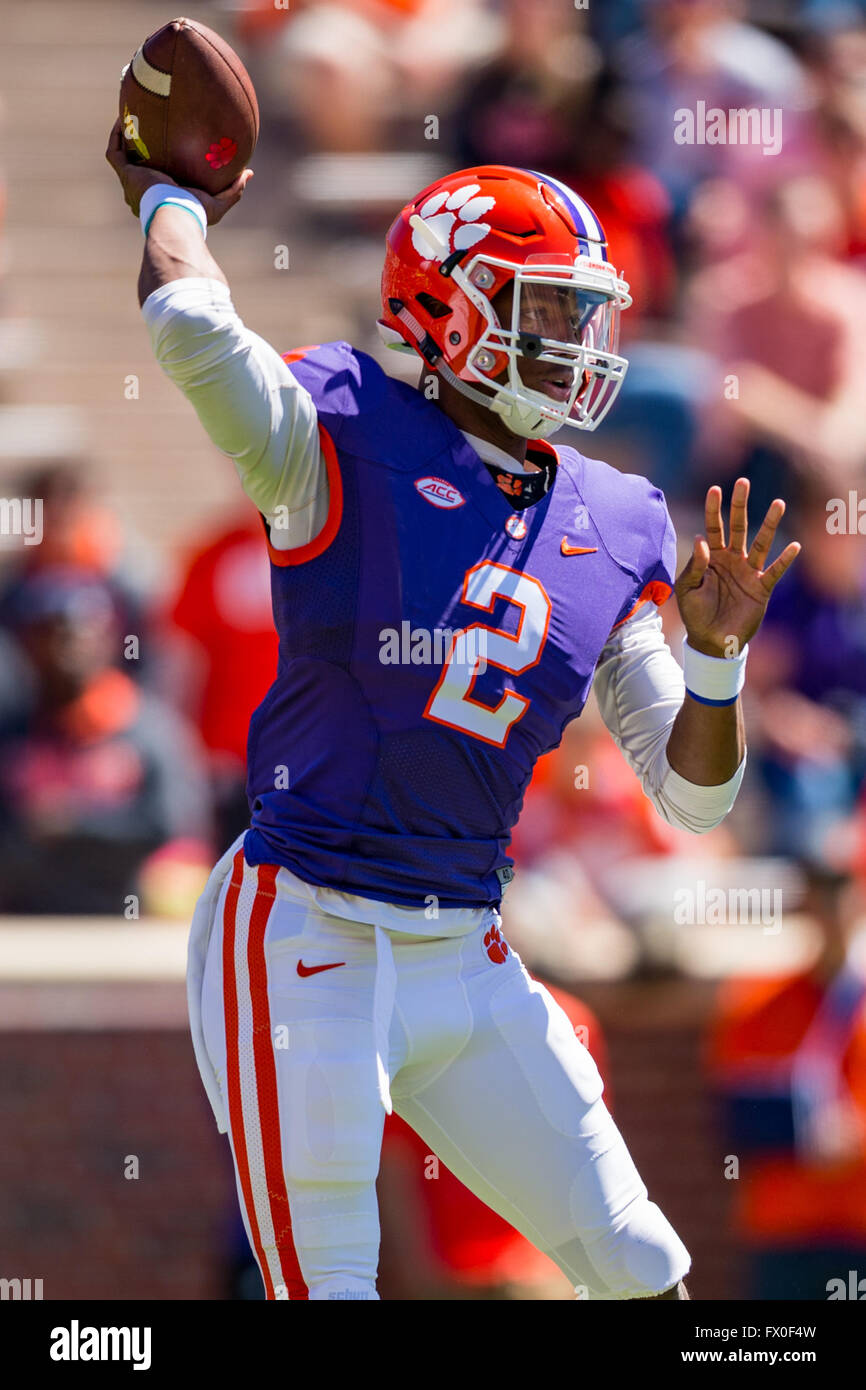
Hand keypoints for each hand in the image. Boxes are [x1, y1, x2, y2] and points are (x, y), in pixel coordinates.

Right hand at [105, 118, 252, 224]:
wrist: (175, 215)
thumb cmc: (195, 214)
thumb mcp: (219, 203)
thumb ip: (233, 189)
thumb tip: (249, 173)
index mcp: (161, 198)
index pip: (160, 181)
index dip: (162, 165)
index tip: (171, 147)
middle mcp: (142, 192)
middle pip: (139, 167)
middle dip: (140, 149)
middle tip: (148, 127)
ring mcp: (132, 183)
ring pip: (124, 157)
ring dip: (125, 138)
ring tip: (130, 116)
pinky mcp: (126, 175)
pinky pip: (114, 152)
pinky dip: (116, 136)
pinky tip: (122, 117)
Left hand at [675, 478, 800, 657]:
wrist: (711, 640)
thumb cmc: (696, 614)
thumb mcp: (687, 590)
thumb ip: (694, 565)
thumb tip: (701, 539)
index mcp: (712, 557)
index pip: (712, 528)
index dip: (713, 509)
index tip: (715, 489)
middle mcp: (732, 559)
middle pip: (737, 527)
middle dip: (739, 505)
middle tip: (743, 482)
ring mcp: (748, 572)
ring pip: (761, 543)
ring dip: (769, 524)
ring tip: (778, 503)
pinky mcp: (761, 588)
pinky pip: (774, 571)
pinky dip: (784, 560)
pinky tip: (794, 546)